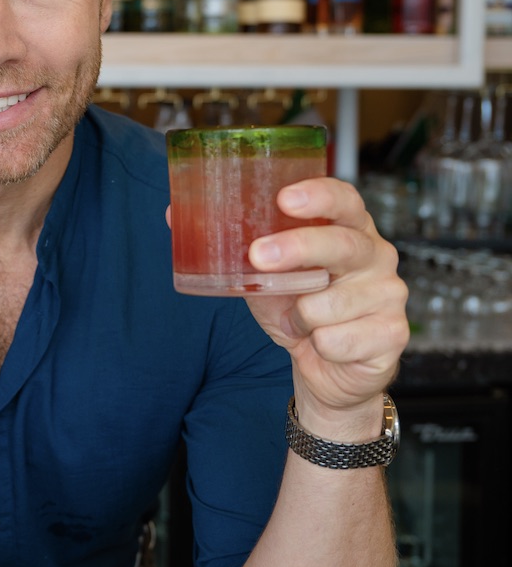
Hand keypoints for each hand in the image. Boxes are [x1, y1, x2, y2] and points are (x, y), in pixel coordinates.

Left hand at [245, 176, 408, 436]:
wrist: (329, 371)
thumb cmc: (299, 310)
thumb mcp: (264, 275)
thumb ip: (232, 245)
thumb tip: (173, 213)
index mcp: (349, 230)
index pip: (345, 199)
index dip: (319, 195)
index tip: (284, 198)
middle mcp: (376, 256)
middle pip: (343, 244)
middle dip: (298, 249)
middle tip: (258, 256)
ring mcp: (389, 295)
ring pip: (331, 303)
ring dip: (301, 317)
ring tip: (301, 320)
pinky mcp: (392, 334)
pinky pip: (339, 339)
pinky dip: (318, 345)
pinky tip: (322, 344)